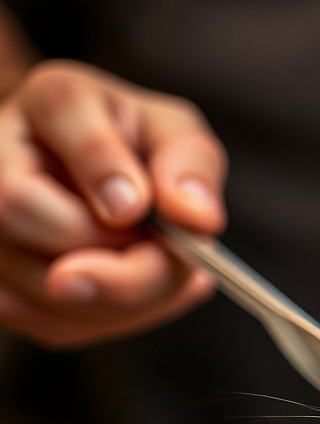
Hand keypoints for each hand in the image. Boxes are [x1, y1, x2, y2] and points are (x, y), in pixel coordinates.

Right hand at [0, 59, 227, 346]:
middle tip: (177, 264)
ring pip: (35, 280)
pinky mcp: (0, 283)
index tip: (135, 208)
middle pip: (18, 211)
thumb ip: (191, 166)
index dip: (101, 166)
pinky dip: (109, 321)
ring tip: (161, 273)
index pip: (62, 115)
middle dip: (117, 257)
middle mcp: (0, 153)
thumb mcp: (179, 138)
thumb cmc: (144, 155)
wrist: (115, 190)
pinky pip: (50, 323)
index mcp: (56, 101)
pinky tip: (136, 294)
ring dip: (124, 297)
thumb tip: (196, 219)